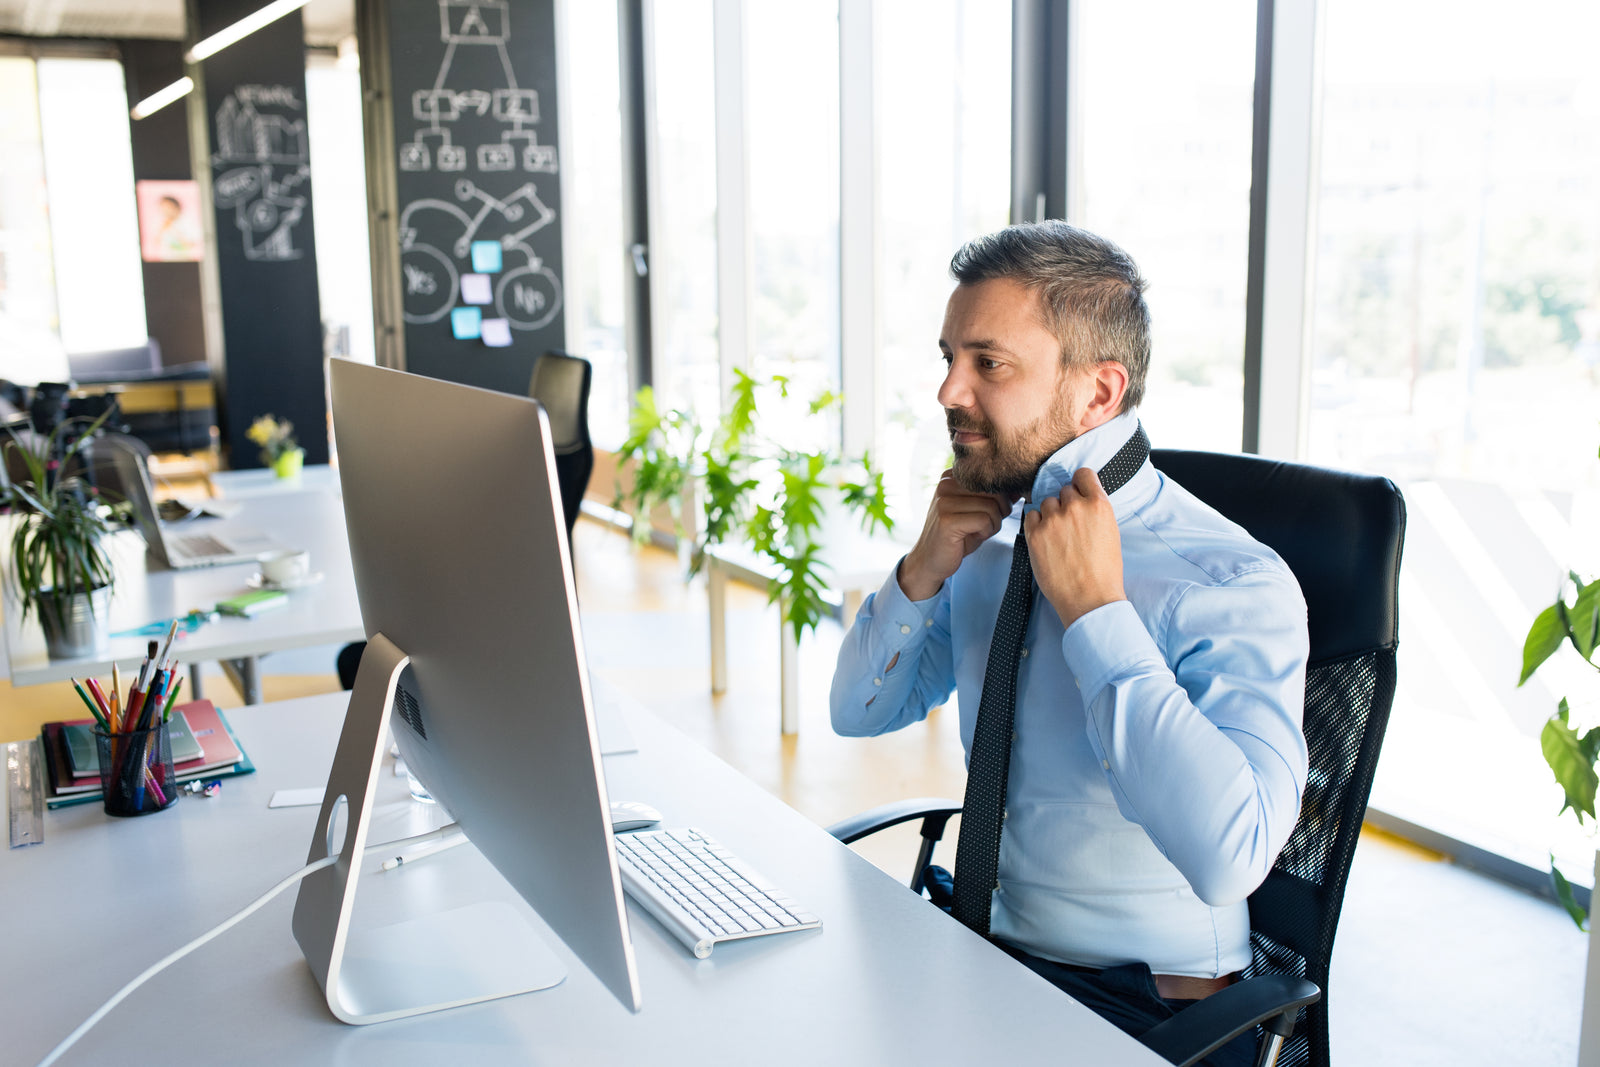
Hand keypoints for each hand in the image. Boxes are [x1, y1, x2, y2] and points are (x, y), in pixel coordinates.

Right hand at [898, 470, 1016, 600]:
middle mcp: (946, 484)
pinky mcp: (947, 520)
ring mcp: (944, 501)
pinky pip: (984, 520)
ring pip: (992, 506)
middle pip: (994, 490)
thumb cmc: (958, 535)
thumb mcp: (977, 510)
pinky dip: (986, 531)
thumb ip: (994, 497)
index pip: (991, 477)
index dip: (1001, 496)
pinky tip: (974, 536)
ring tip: (980, 531)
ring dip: (993, 524)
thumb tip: (1018, 488)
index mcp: (952, 476)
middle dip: (1000, 511)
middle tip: (987, 525)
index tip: (993, 511)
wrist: (931, 560)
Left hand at [1024, 466, 1125, 627]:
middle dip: (1065, 504)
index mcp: (1099, 505)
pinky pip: (1030, 516)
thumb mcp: (1110, 532)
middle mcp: (1075, 508)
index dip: (1079, 483)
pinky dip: (1036, 525)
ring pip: (1046, 503)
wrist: (1090, 598)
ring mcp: (1054, 520)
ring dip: (1050, 515)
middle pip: (1064, 490)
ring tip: (1058, 537)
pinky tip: (1045, 540)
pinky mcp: (1035, 534)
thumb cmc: (1103, 571)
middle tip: (1069, 526)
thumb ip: (1095, 511)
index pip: (1083, 474)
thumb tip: (1081, 498)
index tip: (1077, 492)